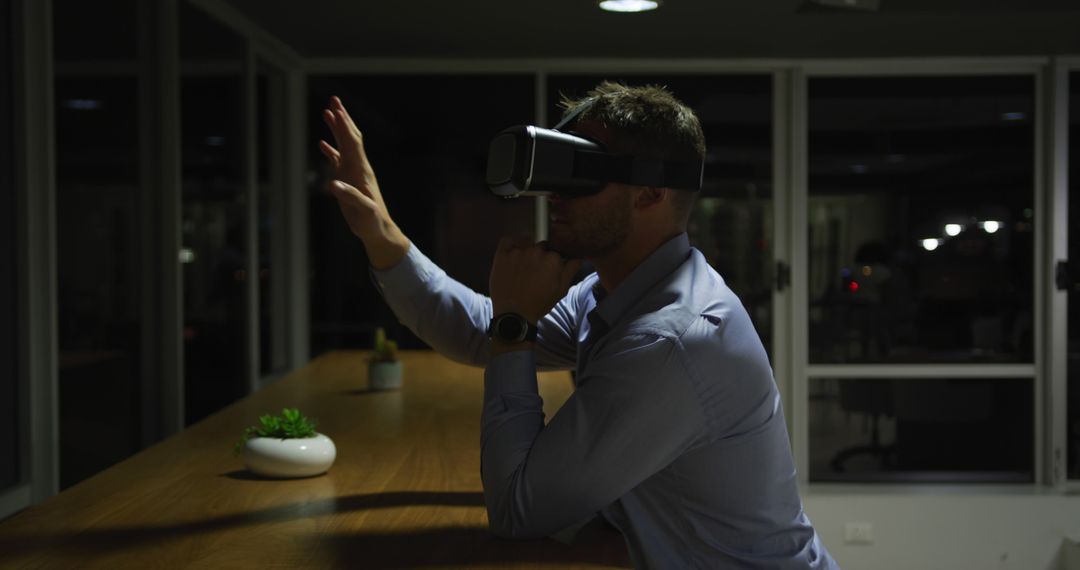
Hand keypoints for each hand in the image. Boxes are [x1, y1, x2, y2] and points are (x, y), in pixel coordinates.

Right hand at [319, 96, 407, 268]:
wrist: (378, 229)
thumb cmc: (373, 221)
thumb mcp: (363, 210)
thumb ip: (350, 196)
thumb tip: (332, 184)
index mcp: (361, 171)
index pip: (352, 143)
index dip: (344, 126)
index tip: (336, 109)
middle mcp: (358, 167)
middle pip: (350, 137)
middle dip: (342, 118)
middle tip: (334, 100)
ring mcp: (353, 172)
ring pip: (344, 145)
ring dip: (336, 129)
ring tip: (327, 112)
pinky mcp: (348, 180)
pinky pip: (338, 161)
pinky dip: (331, 150)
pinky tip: (323, 143)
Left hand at [489, 237, 583, 322]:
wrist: (514, 314)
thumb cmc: (540, 303)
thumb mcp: (561, 290)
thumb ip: (570, 270)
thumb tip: (578, 256)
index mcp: (552, 258)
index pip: (556, 251)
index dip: (553, 260)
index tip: (549, 269)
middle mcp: (536, 250)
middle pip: (541, 246)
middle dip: (540, 255)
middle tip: (535, 270)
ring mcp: (518, 251)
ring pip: (525, 243)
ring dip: (526, 250)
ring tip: (523, 266)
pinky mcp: (502, 255)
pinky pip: (507, 241)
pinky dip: (510, 245)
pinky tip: (512, 254)